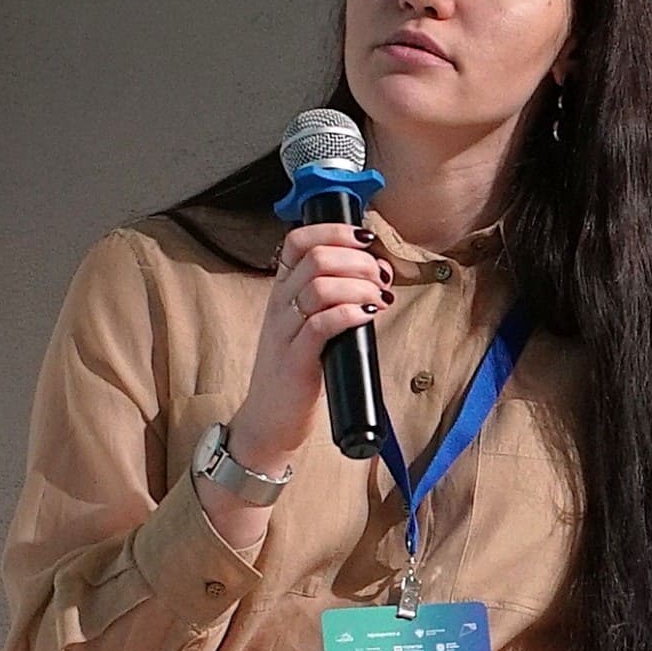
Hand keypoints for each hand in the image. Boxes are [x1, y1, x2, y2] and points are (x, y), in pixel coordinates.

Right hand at [229, 221, 393, 464]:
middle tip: (381, 276)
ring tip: (379, 297)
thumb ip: (331, 297)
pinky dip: (349, 313)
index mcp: (282, 291)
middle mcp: (280, 305)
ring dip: (359, 285)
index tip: (366, 239)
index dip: (334, 231)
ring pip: (318, 287)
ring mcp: (285, 332)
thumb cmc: (296, 370)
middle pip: (316, 259)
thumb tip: (374, 274)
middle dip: (358, 260)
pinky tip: (368, 314)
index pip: (298, 241)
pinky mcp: (296, 360)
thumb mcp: (307, 324)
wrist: (270, 419)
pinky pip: (321, 325)